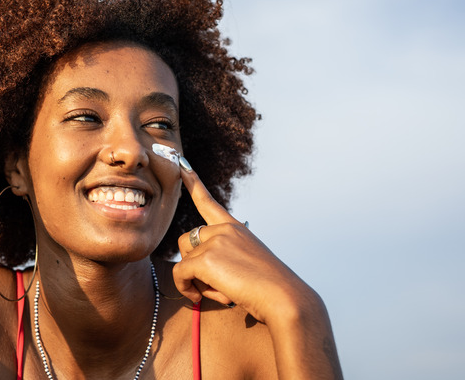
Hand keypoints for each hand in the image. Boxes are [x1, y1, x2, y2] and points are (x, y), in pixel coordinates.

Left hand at [172, 163, 320, 324]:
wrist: (284, 298)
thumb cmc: (268, 289)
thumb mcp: (248, 263)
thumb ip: (224, 258)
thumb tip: (194, 267)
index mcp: (235, 228)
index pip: (208, 202)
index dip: (193, 183)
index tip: (182, 165)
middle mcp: (224, 229)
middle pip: (186, 242)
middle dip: (192, 265)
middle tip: (214, 285)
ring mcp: (215, 241)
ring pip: (183, 260)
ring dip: (193, 279)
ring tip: (219, 292)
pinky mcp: (206, 258)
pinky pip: (180, 274)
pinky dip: (185, 288)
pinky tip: (198, 298)